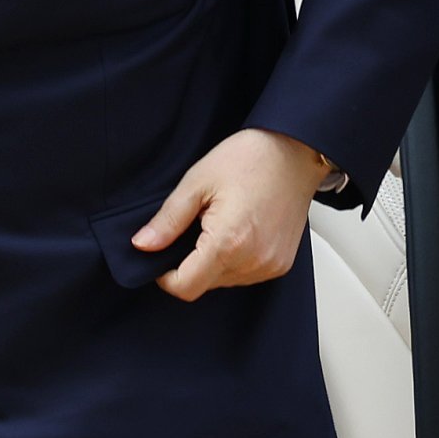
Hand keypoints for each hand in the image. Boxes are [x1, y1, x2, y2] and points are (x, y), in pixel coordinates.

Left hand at [133, 128, 328, 302]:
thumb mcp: (197, 182)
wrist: (295, 150)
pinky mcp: (281, 264)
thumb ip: (168, 220)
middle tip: (195, 227)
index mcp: (228, 242)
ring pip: (223, 282)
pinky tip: (237, 232)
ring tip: (219, 225)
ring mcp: (270, 265)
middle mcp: (253, 261)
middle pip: (203, 285)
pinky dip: (233, 261)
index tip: (161, 256)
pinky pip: (245, 275)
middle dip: (189, 264)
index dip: (165, 277)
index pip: (185, 287)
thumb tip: (143, 245)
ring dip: (212, 263)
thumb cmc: (251, 158)